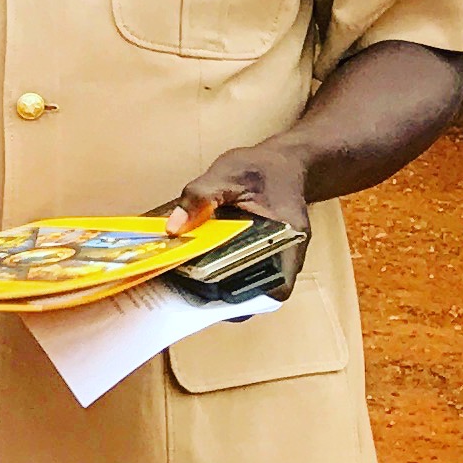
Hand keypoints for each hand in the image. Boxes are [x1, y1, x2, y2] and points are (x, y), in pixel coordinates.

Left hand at [166, 142, 312, 289]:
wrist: (282, 161)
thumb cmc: (261, 168)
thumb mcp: (228, 174)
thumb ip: (201, 197)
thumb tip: (174, 228)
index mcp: (289, 239)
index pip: (277, 288)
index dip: (249, 301)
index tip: (215, 298)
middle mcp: (286, 255)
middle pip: (257, 291)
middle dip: (224, 296)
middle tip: (188, 294)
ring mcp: (274, 256)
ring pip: (248, 283)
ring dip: (221, 286)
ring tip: (186, 285)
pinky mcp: (259, 251)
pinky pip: (242, 270)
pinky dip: (221, 271)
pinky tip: (194, 265)